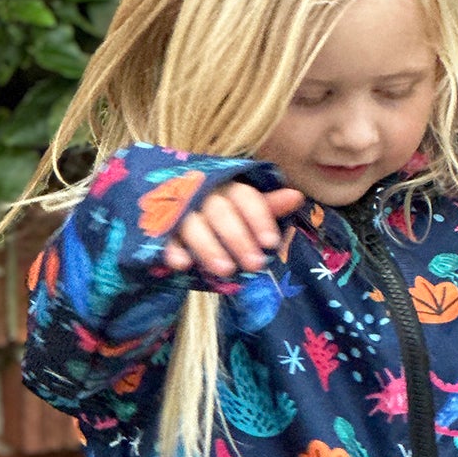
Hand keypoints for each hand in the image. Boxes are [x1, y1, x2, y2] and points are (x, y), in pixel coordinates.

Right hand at [161, 182, 303, 279]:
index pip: (245, 197)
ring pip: (193, 224)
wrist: (169, 203)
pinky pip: (165, 236)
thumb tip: (297, 197)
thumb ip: (267, 206)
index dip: (259, 218)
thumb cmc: (218, 210)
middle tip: (255, 264)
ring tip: (225, 270)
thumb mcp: (242, 207)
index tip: (271, 242)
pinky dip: (172, 249)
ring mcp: (179, 209)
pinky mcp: (160, 227)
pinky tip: (181, 264)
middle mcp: (203, 194)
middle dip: (239, 238)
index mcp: (227, 186)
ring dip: (209, 246)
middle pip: (221, 212)